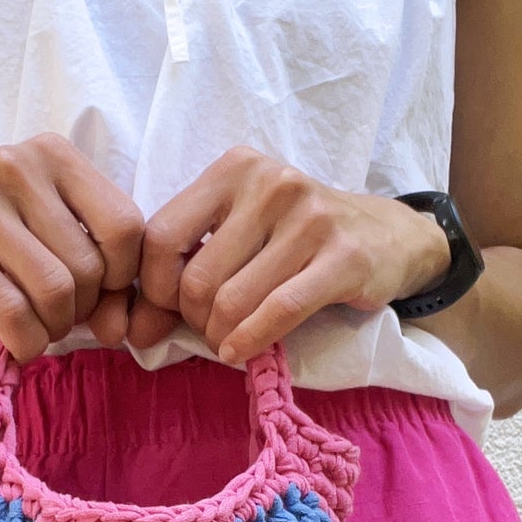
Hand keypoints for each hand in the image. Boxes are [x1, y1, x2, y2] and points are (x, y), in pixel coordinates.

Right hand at [0, 134, 143, 361]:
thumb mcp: (47, 226)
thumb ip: (99, 270)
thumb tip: (120, 330)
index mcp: (53, 153)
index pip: (125, 225)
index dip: (123, 274)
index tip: (101, 290)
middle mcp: (16, 166)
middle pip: (89, 266)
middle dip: (83, 308)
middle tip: (60, 315)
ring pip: (54, 290)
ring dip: (54, 328)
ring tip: (41, 328)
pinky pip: (12, 311)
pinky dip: (27, 342)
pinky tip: (21, 344)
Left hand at [128, 147, 451, 361]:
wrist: (388, 236)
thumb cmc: (299, 236)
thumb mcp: (243, 226)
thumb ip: (189, 260)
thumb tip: (133, 327)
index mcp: (235, 168)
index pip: (161, 236)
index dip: (152, 288)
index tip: (165, 312)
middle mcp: (271, 183)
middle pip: (197, 277)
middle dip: (194, 319)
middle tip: (209, 330)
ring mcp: (311, 218)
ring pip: (233, 300)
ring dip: (222, 336)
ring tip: (229, 341)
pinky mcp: (344, 257)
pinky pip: (278, 310)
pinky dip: (251, 341)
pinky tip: (242, 353)